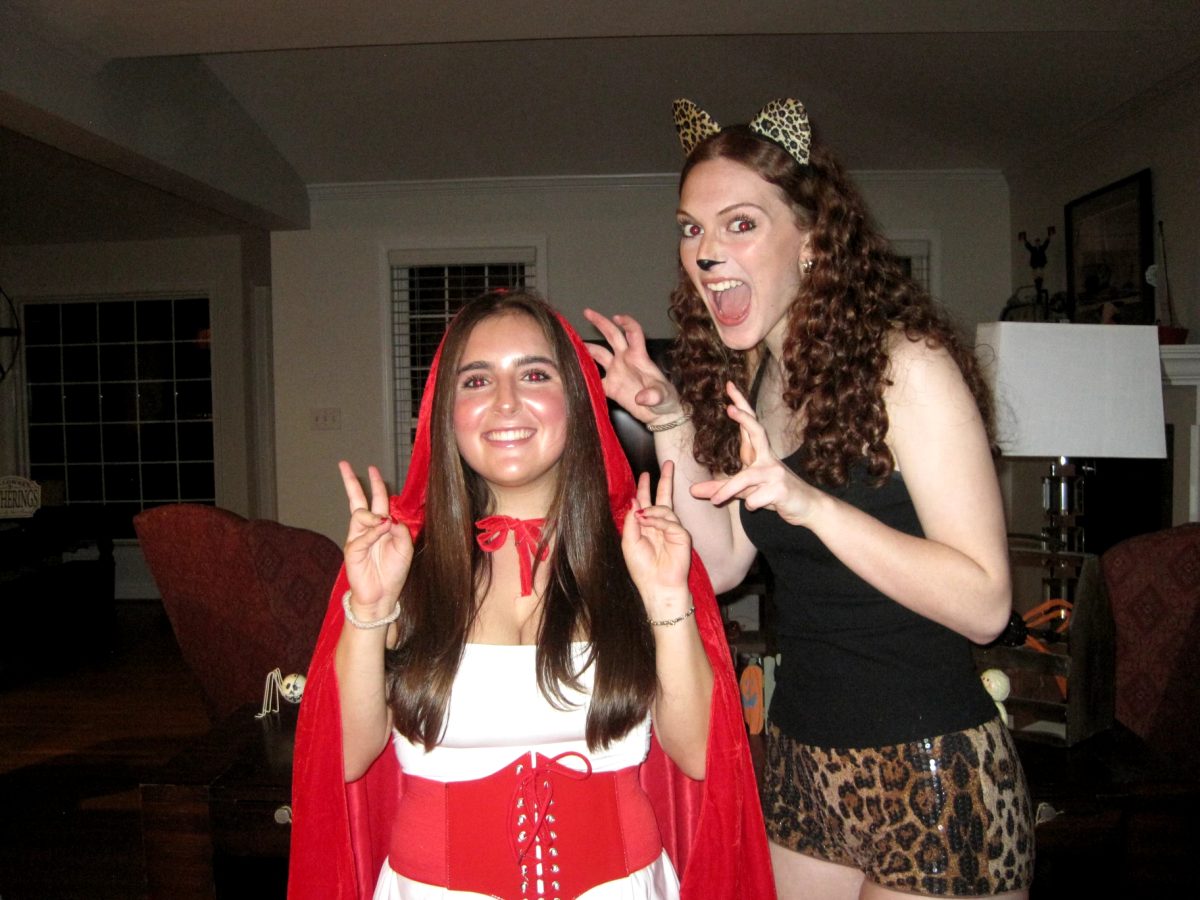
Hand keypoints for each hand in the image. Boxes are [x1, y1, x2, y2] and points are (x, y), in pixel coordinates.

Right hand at [338, 462, 413, 614]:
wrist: (382, 596)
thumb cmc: (393, 573)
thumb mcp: (405, 548)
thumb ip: (401, 530)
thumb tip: (389, 518)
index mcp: (381, 526)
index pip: (377, 500)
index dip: (375, 485)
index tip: (371, 468)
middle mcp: (367, 529)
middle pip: (358, 500)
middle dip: (351, 482)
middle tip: (343, 465)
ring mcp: (357, 538)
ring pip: (361, 514)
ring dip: (374, 515)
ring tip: (384, 523)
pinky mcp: (352, 550)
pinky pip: (362, 535)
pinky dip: (374, 532)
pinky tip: (382, 530)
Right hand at [583, 309, 681, 426]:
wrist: (659, 415)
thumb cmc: (666, 401)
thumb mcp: (663, 396)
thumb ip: (654, 395)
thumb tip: (642, 398)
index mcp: (638, 357)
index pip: (633, 333)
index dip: (626, 323)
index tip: (616, 317)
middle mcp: (625, 360)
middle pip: (611, 336)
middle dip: (600, 322)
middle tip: (587, 311)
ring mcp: (616, 372)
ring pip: (598, 354)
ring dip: (586, 348)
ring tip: (570, 343)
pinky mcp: (610, 387)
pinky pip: (593, 378)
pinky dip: (583, 374)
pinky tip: (572, 372)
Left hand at [621, 461, 692, 611]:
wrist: (657, 586)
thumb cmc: (642, 568)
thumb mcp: (629, 542)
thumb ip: (631, 521)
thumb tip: (634, 499)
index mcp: (647, 527)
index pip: (647, 502)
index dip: (644, 489)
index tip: (644, 475)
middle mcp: (661, 526)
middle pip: (663, 497)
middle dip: (665, 480)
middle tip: (668, 464)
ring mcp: (673, 530)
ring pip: (664, 509)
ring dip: (651, 511)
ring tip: (642, 517)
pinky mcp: (682, 535)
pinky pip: (670, 521)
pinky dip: (658, 521)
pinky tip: (649, 523)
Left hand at [690, 383, 820, 525]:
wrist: (807, 507)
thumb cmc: (773, 494)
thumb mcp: (744, 490)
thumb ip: (720, 487)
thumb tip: (692, 490)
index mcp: (759, 453)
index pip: (749, 424)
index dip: (740, 405)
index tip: (729, 386)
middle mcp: (768, 458)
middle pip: (757, 432)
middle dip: (744, 419)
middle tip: (730, 408)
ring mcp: (776, 473)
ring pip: (746, 477)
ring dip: (727, 490)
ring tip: (714, 500)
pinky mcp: (781, 490)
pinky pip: (756, 498)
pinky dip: (751, 504)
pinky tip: (758, 505)